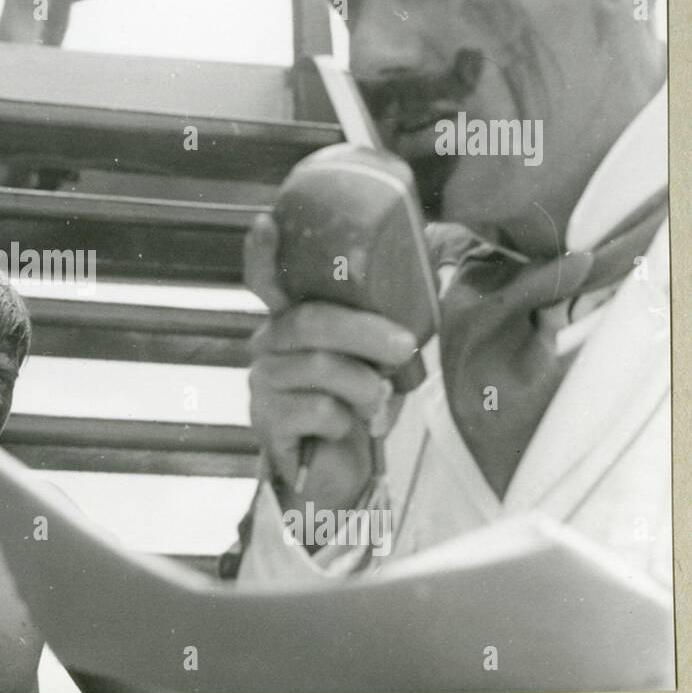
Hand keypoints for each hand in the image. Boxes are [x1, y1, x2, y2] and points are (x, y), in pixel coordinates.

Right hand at [245, 212, 414, 512]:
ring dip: (365, 387)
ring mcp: (263, 383)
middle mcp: (267, 345)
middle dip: (365, 333)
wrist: (337, 469)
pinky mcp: (267, 422)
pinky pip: (318, 409)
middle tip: (405, 347)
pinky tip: (348, 427)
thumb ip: (382, 318)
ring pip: (320, 368)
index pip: (265, 279)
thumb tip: (429, 269)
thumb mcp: (373, 354)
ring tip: (378, 401)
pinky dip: (347, 420)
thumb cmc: (355, 400)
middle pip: (310, 322)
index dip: (262, 253)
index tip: (265, 223)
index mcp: (291, 319)